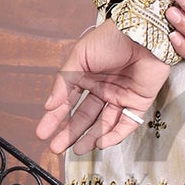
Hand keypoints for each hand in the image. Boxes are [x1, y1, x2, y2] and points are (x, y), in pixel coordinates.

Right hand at [36, 21, 171, 154]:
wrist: (142, 34)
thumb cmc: (111, 38)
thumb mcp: (79, 56)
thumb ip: (64, 82)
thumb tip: (49, 105)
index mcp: (86, 75)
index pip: (67, 102)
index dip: (55, 118)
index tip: (42, 132)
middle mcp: (102, 88)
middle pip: (84, 116)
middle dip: (70, 132)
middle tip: (57, 147)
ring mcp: (120, 96)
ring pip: (103, 123)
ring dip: (90, 137)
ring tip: (77, 150)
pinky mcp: (138, 102)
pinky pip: (126, 123)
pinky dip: (114, 135)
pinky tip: (100, 143)